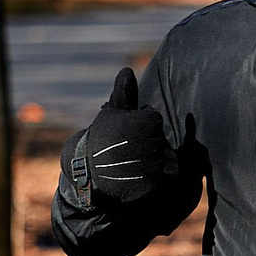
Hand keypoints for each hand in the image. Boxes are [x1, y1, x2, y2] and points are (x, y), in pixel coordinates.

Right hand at [71, 68, 171, 204]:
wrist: (87, 172)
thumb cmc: (101, 138)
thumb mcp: (111, 113)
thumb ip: (124, 93)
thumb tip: (127, 70)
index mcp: (144, 122)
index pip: (155, 120)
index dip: (141, 124)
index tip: (126, 131)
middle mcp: (150, 144)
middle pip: (162, 139)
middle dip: (148, 142)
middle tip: (128, 148)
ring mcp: (152, 166)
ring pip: (167, 159)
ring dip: (154, 160)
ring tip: (133, 162)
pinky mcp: (151, 185)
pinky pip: (164, 179)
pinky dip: (155, 177)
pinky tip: (138, 175)